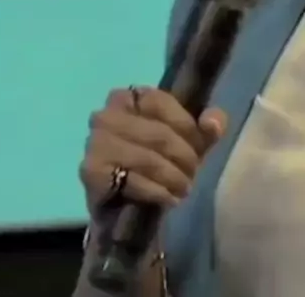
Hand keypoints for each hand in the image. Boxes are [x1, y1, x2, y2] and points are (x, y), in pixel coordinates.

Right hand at [80, 88, 226, 216]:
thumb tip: (213, 123)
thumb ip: (206, 126)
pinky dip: (157, 192)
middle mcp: (106, 114)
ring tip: (184, 188)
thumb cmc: (159, 163)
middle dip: (184, 157)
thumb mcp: (188, 141)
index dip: (187, 127)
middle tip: (195, 174)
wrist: (125, 206)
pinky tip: (169, 199)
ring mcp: (95, 143)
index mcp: (128, 97)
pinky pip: (133, 180)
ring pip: (148, 158)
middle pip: (158, 133)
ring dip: (173, 177)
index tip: (201, 148)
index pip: (161, 102)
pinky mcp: (91, 172)